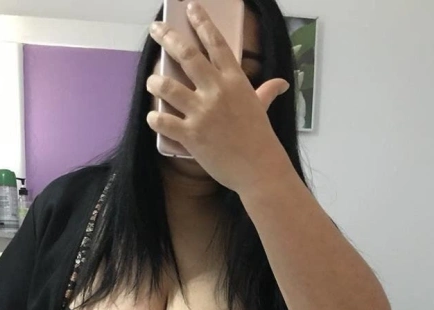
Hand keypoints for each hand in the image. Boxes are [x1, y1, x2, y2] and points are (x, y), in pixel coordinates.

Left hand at [146, 1, 289, 192]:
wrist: (259, 170)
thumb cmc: (261, 140)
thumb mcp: (262, 110)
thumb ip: (266, 92)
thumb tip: (280, 84)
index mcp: (234, 81)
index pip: (216, 43)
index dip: (202, 22)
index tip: (190, 7)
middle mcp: (216, 92)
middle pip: (187, 55)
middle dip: (168, 37)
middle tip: (156, 28)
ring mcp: (202, 113)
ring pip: (167, 86)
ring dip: (155, 80)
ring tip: (152, 79)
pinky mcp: (191, 135)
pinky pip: (163, 120)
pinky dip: (155, 117)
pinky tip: (154, 116)